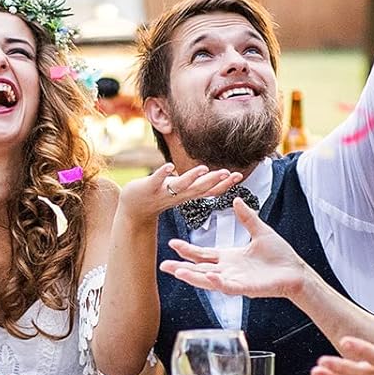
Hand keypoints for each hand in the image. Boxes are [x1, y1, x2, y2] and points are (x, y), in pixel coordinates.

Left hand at [120, 161, 242, 227]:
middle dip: (215, 180)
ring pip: (181, 186)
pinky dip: (163, 173)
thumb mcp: (182, 191)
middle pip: (200, 189)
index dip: (224, 184)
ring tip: (204, 168)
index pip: (209, 191)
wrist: (134, 209)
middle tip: (229, 173)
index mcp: (188, 195)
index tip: (239, 175)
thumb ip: (197, 184)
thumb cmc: (160, 195)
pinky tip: (170, 166)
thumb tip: (215, 174)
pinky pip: (157, 180)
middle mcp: (179, 195)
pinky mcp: (150, 187)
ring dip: (192, 177)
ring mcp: (164, 192)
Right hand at [160, 198, 306, 300]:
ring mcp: (236, 281)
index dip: (187, 250)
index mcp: (229, 257)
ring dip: (193, 277)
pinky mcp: (246, 289)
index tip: (172, 243)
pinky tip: (208, 276)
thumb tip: (236, 199)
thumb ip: (247, 217)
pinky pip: (228, 286)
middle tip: (163, 265)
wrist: (296, 272)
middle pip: (199, 269)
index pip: (203, 254)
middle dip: (181, 267)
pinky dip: (217, 282)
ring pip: (208, 280)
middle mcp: (228, 271)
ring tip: (177, 272)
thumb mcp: (260, 231)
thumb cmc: (280, 255)